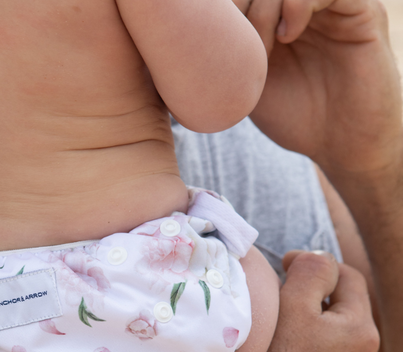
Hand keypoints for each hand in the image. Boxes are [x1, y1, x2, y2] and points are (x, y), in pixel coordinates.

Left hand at [233, 0, 401, 178]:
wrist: (340, 143)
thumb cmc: (293, 118)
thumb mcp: (247, 86)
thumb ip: (228, 58)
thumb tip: (184, 46)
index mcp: (275, 18)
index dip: (225, 10)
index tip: (217, 44)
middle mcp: (301, 6)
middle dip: (242, 7)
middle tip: (240, 48)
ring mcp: (330, 6)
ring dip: (264, 7)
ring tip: (263, 48)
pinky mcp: (360, 11)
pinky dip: (298, 3)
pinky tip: (288, 37)